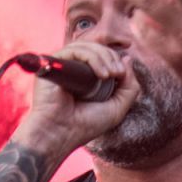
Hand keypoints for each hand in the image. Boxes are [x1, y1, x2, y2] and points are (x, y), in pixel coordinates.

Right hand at [18, 37, 140, 157]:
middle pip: (95, 48)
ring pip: (87, 47)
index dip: (114, 58)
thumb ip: (129, 87)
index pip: (100, 55)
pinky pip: (76, 50)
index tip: (123, 73)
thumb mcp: (116, 108)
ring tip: (112, 74)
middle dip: (112, 57)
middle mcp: (71, 68)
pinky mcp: (53, 63)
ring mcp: (61, 64)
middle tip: (119, 73)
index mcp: (83, 76)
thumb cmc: (84, 125)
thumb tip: (128, 59)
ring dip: (104, 57)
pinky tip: (102, 74)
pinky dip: (93, 58)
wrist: (60, 134)